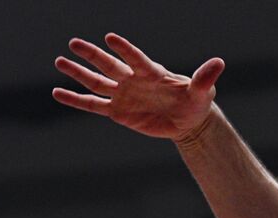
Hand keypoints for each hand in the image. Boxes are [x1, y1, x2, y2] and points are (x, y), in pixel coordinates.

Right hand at [52, 33, 223, 141]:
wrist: (188, 121)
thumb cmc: (195, 102)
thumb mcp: (201, 91)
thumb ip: (204, 77)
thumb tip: (219, 63)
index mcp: (151, 72)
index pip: (135, 58)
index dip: (124, 49)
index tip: (110, 38)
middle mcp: (133, 80)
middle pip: (109, 65)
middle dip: (92, 55)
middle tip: (73, 43)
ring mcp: (123, 95)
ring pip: (96, 82)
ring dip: (78, 73)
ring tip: (59, 61)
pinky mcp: (117, 111)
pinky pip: (93, 105)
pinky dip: (76, 100)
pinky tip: (58, 93)